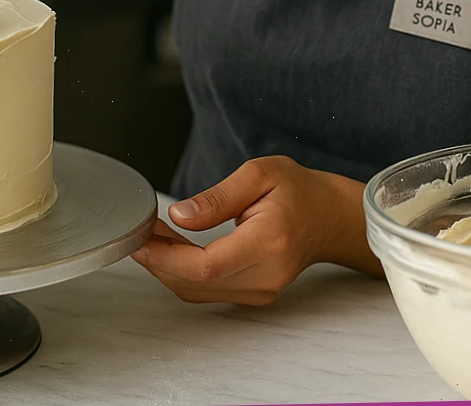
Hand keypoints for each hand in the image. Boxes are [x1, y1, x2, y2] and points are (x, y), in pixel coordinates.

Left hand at [130, 156, 382, 305]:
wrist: (329, 218)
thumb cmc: (298, 191)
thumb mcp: (259, 174)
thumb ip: (217, 197)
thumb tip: (180, 215)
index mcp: (269, 242)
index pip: (207, 265)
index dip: (166, 256)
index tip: (142, 237)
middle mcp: (266, 275)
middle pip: (195, 284)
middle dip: (158, 259)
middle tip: (142, 228)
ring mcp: (261, 291)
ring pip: (196, 291)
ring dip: (167, 267)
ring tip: (154, 234)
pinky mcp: (253, 295)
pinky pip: (206, 291)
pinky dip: (183, 272)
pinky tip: (174, 248)